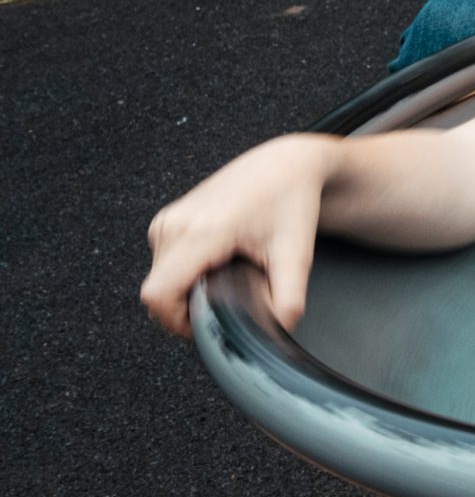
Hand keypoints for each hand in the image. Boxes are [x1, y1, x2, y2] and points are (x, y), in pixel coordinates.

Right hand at [140, 135, 335, 337]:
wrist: (284, 164)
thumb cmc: (290, 202)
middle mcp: (175, 224)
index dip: (178, 323)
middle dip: (185, 311)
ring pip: (158, 280)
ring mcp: (167, 220)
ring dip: (184, 293)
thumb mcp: (297, 255)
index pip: (160, 295)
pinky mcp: (167, 220)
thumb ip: (287, 299)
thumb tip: (277, 331)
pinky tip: (215, 268)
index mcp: (202, 232)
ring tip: (225, 282)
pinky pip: (161, 264)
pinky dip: (182, 277)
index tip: (207, 328)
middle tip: (225, 306)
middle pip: (156, 293)